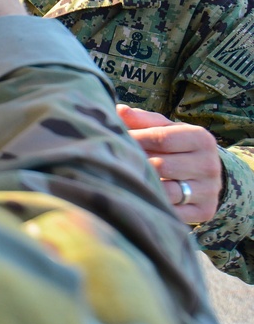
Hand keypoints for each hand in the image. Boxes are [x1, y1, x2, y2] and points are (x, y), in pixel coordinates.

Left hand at [117, 104, 221, 223]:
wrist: (203, 174)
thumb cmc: (174, 146)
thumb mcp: (164, 128)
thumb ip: (142, 120)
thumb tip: (120, 111)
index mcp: (201, 139)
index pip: (161, 138)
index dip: (134, 139)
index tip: (114, 141)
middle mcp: (209, 165)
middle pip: (161, 166)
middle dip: (135, 164)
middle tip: (114, 163)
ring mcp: (208, 191)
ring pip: (166, 191)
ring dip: (142, 186)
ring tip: (124, 180)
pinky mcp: (204, 212)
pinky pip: (172, 211)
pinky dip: (153, 205)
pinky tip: (139, 198)